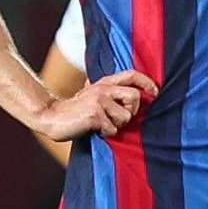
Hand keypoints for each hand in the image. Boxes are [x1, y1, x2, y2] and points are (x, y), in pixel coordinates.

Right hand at [27, 69, 157, 142]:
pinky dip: (106, 133)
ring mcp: (98, 101)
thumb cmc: (74, 111)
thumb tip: (134, 94)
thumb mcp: (91, 94)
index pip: (132, 74)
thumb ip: (108, 92)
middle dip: (132, 111)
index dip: (148, 82)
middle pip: (135, 97)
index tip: (155, 93)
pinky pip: (113, 129)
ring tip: (103, 124)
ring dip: (117, 125)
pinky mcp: (94, 115)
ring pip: (125, 116)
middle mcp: (103, 88)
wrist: (51, 117)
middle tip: (120, 118)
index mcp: (105, 82)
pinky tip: (95, 130)